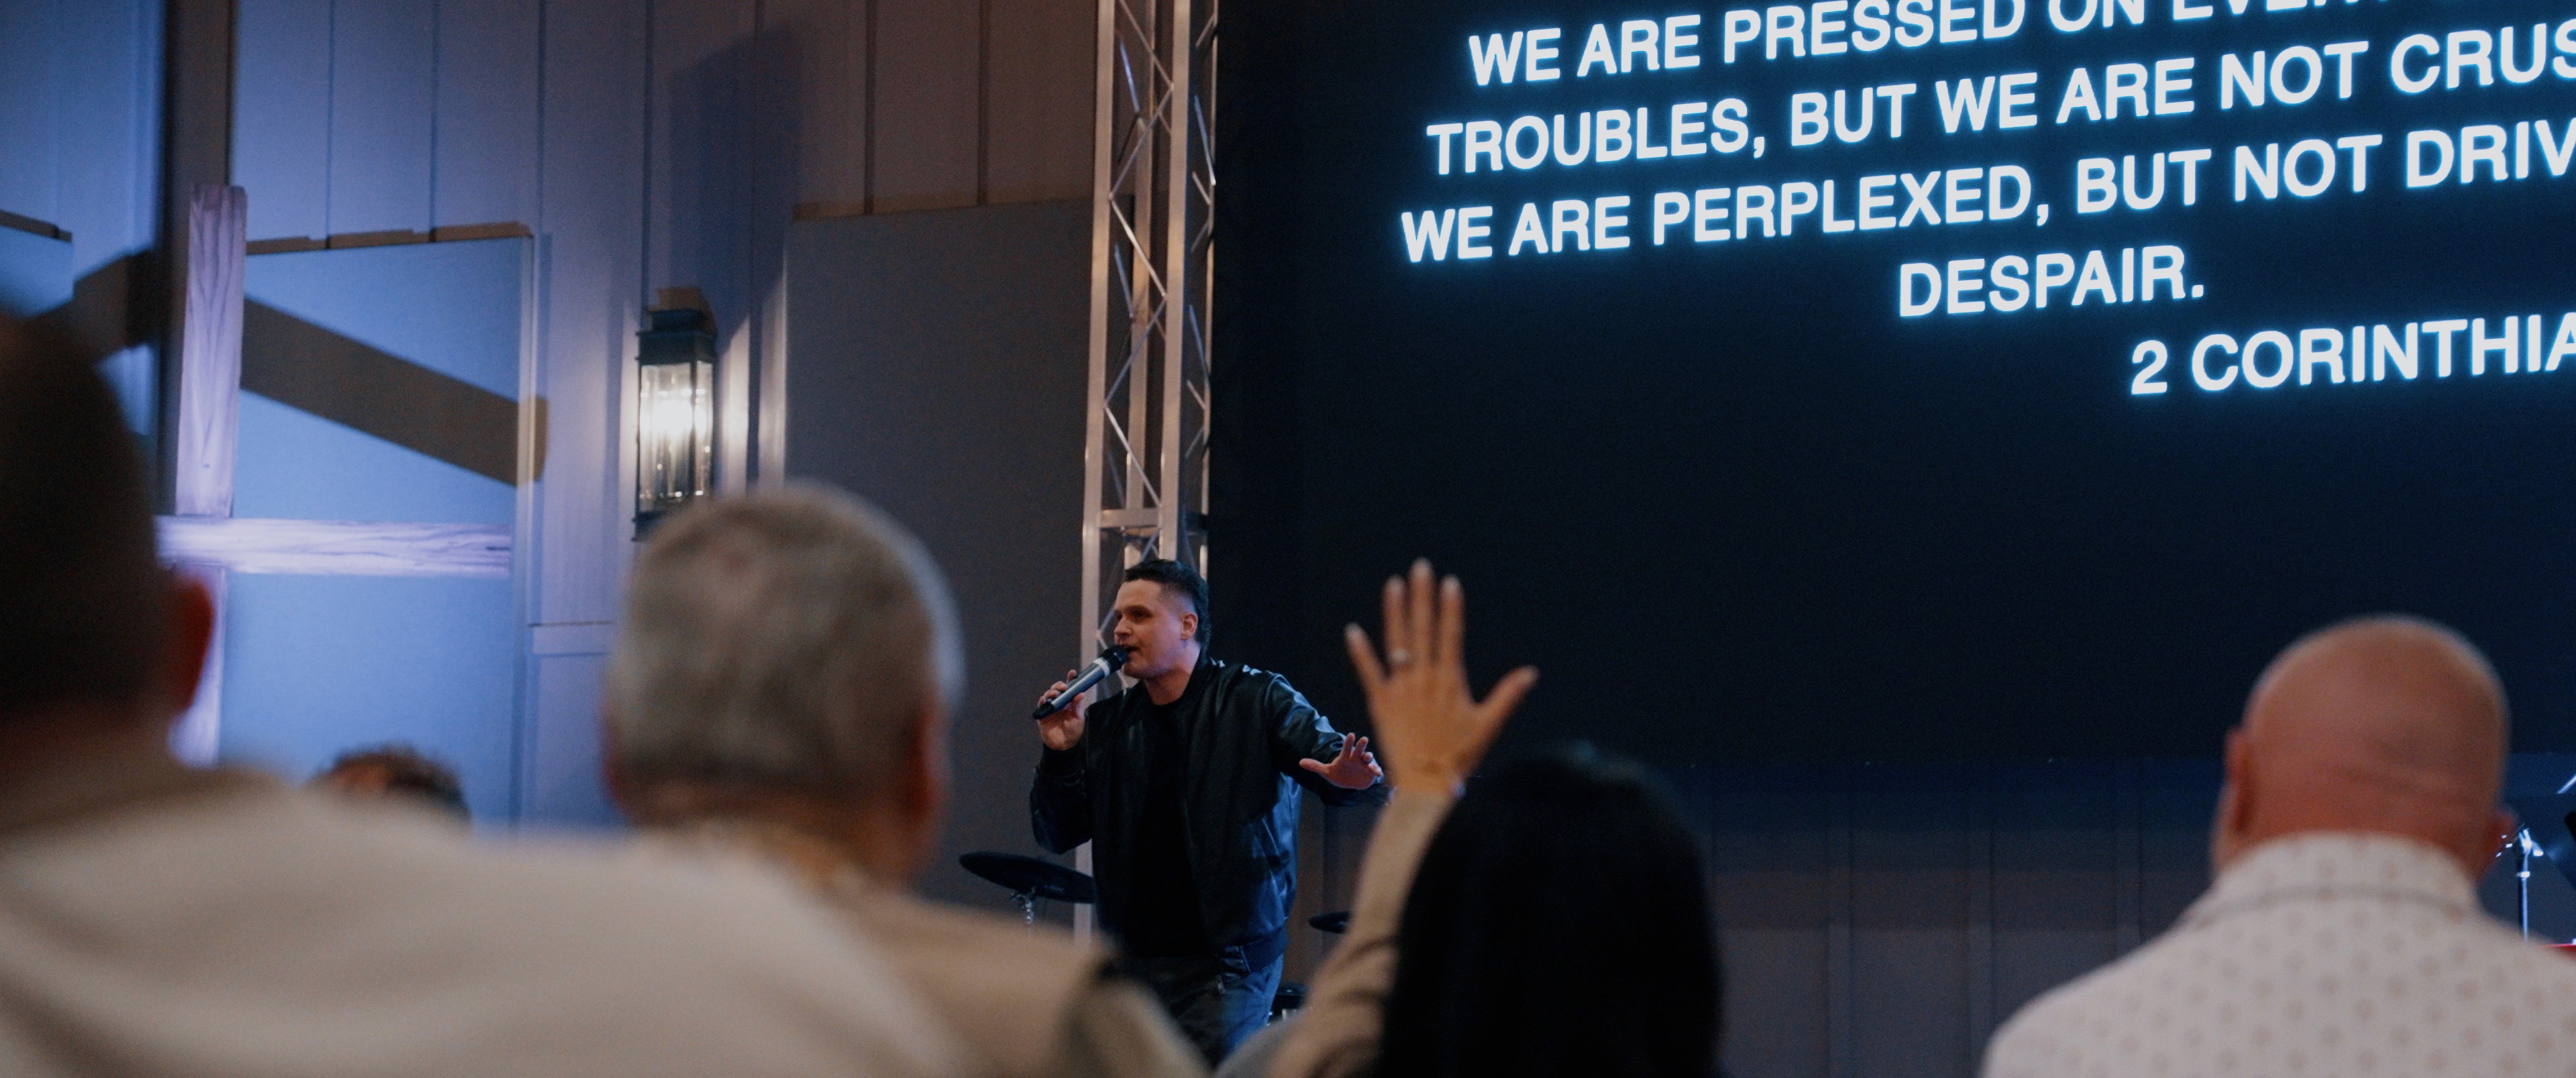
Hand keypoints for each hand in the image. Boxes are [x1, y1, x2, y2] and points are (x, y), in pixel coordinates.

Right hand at [1038, 670, 1087, 750]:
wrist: (1064, 745)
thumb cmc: (1073, 732)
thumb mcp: (1078, 718)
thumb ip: (1077, 706)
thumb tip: (1080, 694)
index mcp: (1069, 702)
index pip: (1069, 689)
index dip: (1070, 680)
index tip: (1072, 673)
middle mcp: (1059, 703)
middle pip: (1057, 689)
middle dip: (1059, 685)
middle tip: (1064, 687)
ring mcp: (1051, 708)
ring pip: (1048, 695)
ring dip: (1051, 692)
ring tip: (1055, 694)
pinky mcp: (1043, 715)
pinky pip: (1041, 706)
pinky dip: (1042, 701)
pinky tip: (1044, 699)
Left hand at [1299, 734, 1385, 788]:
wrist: (1350, 783)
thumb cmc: (1339, 774)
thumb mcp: (1327, 772)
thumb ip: (1315, 766)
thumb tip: (1300, 762)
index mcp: (1346, 756)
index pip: (1347, 747)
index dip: (1349, 742)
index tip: (1351, 735)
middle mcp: (1356, 758)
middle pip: (1359, 749)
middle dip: (1361, 745)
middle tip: (1363, 739)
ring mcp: (1364, 765)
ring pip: (1368, 758)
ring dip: (1369, 756)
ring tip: (1368, 757)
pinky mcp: (1371, 772)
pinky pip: (1375, 770)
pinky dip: (1377, 770)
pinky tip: (1377, 773)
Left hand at [1343, 559, 1537, 793]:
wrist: (1426, 784)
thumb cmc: (1460, 756)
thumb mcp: (1489, 725)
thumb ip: (1508, 695)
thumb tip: (1532, 672)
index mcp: (1451, 681)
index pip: (1452, 636)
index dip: (1451, 608)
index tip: (1450, 583)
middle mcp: (1425, 679)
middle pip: (1424, 630)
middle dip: (1422, 597)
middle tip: (1420, 567)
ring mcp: (1401, 689)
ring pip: (1396, 643)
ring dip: (1394, 613)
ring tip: (1393, 584)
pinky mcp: (1380, 703)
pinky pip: (1368, 673)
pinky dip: (1360, 653)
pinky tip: (1353, 630)